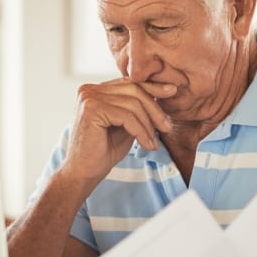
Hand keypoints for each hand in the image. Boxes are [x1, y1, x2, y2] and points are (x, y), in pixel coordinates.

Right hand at [61, 79, 176, 182]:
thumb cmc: (103, 151)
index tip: (172, 91)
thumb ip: (137, 108)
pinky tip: (146, 144)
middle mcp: (89, 90)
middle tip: (167, 126)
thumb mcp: (126, 125)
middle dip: (154, 108)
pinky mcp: (92, 110)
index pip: (129, 82)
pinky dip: (141, 131)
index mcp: (96, 90)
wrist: (83, 173)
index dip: (152, 87)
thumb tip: (163, 91)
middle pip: (133, 89)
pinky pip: (126, 116)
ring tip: (154, 142)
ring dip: (148, 124)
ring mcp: (89, 98)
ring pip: (132, 103)